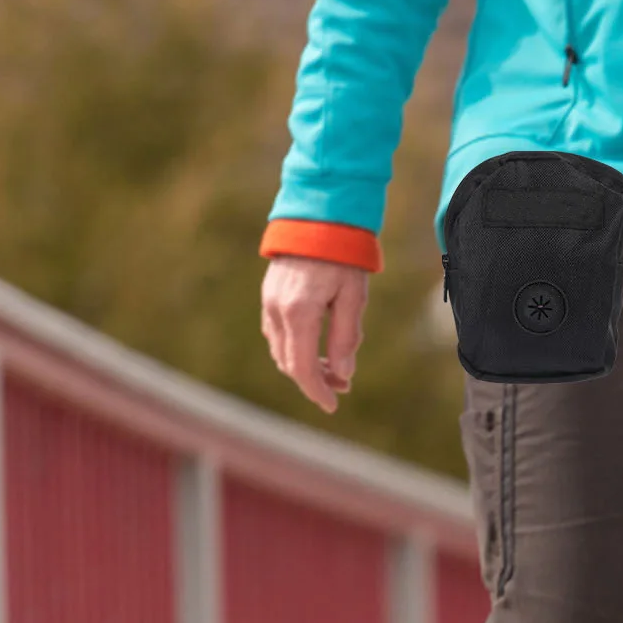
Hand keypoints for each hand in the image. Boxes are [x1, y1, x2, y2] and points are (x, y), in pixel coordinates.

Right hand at [261, 256, 368, 412]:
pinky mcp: (269, 295)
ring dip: (304, 366)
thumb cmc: (343, 257)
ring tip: (334, 369)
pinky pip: (277, 334)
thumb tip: (343, 374)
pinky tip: (317, 349)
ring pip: (281, 351)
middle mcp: (278, 310)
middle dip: (314, 381)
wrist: (318, 217)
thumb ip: (346, 338)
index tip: (333, 406)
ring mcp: (269, 302)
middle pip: (290, 364)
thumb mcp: (354, 299)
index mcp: (299, 314)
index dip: (317, 392)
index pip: (302, 368)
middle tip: (343, 386)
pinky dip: (295, 349)